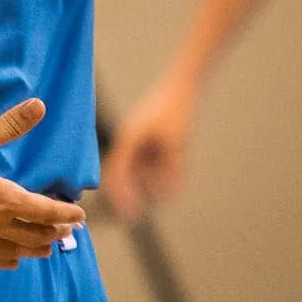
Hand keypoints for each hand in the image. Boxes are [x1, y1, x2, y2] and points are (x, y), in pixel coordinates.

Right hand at [0, 100, 87, 267]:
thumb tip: (39, 105)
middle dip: (56, 231)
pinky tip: (11, 262)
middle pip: (37, 234)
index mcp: (7, 201)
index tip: (80, 215)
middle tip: (67, 230)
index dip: (67, 213)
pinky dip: (7, 262)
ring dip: (37, 249)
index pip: (47, 210)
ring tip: (48, 249)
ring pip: (18, 251)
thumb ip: (8, 127)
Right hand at [101, 73, 195, 220]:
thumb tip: (169, 199)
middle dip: (127, 194)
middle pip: (124, 174)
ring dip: (146, 186)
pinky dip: (156, 176)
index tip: (125, 215)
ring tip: (157, 202)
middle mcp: (132, 141)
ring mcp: (142, 138)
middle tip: (131, 216)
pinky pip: (150, 162)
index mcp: (129, 142)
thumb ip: (172, 172)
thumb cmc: (177, 111)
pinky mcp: (154, 136)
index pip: (117, 174)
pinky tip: (167, 188)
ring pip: (139, 169)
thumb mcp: (176, 144)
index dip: (119, 196)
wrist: (184, 84)